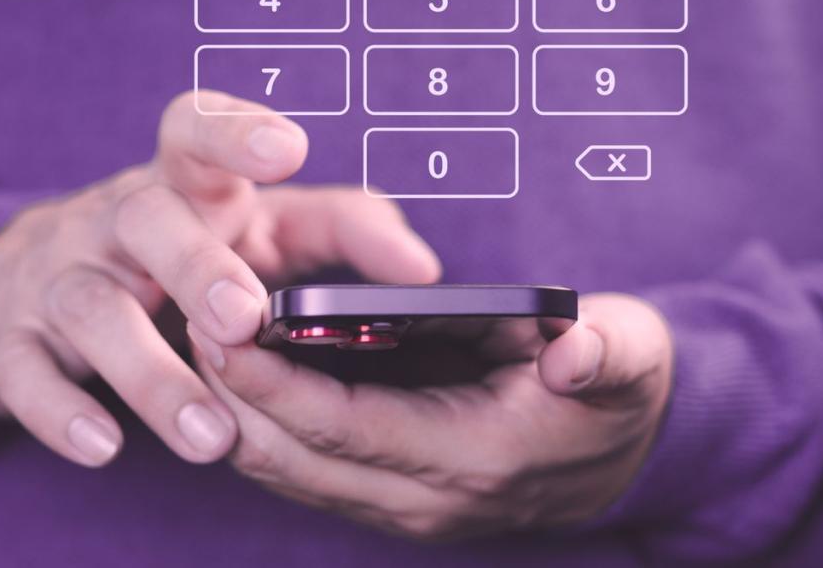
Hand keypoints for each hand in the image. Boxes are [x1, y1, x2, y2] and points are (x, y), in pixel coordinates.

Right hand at [0, 90, 439, 467]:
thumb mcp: (260, 229)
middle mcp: (120, 220)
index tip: (289, 148)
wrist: (33, 282)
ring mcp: (61, 277)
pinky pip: (26, 372)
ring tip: (214, 436)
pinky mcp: (14, 342)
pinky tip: (105, 447)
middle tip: (245, 320)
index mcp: (187, 184)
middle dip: (198, 267)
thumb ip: (342, 232)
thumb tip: (423, 270)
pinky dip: (62, 411)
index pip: (198, 132)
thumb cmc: (182, 252)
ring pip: (94, 308)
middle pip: (149, 219)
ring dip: (154, 374)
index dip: (238, 133)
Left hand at [199, 292, 671, 540]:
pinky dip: (263, 426)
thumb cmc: (620, 393)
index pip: (342, 425)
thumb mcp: (629, 356)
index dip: (273, 380)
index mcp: (476, 455)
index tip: (220, 326)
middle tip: (189, 315)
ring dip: (238, 410)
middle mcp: (430, 497)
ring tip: (202, 336)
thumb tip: (572, 354)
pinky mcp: (396, 498)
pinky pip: (306, 471)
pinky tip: (243, 373)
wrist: (632, 459)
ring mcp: (409, 507)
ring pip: (288, 472)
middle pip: (293, 455)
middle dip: (232, 390)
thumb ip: (602, 351)